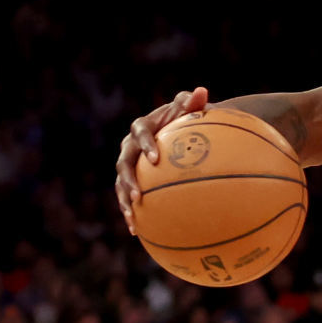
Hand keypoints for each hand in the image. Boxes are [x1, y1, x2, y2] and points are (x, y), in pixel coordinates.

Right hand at [115, 86, 208, 234]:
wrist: (181, 131)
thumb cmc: (189, 119)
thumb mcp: (192, 110)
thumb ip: (193, 103)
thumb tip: (202, 91)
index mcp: (144, 127)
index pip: (140, 132)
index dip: (145, 144)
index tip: (155, 159)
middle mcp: (131, 146)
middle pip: (123, 162)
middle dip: (127, 179)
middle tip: (137, 194)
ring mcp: (130, 165)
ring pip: (120, 183)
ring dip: (124, 201)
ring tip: (132, 218)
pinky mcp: (133, 180)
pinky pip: (129, 197)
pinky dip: (132, 213)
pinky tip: (137, 232)